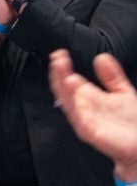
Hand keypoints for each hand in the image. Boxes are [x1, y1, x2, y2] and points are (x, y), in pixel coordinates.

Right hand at [49, 49, 136, 180]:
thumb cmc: (132, 125)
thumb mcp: (123, 92)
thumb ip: (112, 76)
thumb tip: (101, 57)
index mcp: (89, 98)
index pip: (70, 81)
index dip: (63, 68)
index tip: (60, 54)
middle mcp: (83, 108)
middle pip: (64, 90)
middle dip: (58, 74)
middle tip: (57, 58)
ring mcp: (84, 120)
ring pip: (67, 101)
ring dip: (61, 85)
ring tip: (60, 69)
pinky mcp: (89, 131)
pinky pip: (77, 116)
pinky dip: (73, 103)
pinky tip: (72, 90)